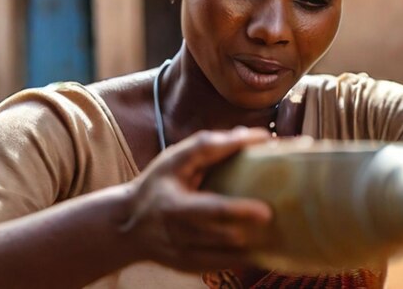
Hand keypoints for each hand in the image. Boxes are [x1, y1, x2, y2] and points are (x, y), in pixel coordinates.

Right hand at [121, 127, 273, 271]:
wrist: (127, 226)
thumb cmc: (156, 185)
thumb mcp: (172, 160)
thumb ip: (207, 146)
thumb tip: (249, 135)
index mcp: (175, 207)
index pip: (211, 210)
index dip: (238, 210)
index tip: (266, 210)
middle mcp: (180, 236)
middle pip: (224, 237)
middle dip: (251, 229)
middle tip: (276, 216)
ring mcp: (186, 256)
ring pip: (228, 256)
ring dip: (253, 245)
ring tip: (274, 231)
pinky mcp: (192, 267)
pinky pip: (225, 265)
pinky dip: (244, 255)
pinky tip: (260, 245)